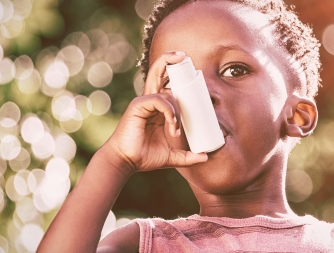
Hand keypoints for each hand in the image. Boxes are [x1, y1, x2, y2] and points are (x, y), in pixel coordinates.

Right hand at [103, 51, 207, 174]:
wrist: (127, 162)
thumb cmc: (145, 156)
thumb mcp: (172, 156)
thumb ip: (188, 156)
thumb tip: (206, 157)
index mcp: (158, 107)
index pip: (169, 85)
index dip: (179, 78)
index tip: (194, 76)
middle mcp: (150, 100)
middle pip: (158, 72)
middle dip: (169, 60)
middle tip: (183, 57)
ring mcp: (143, 102)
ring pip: (163, 88)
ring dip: (176, 109)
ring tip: (175, 130)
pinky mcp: (138, 106)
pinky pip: (158, 100)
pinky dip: (169, 111)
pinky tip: (172, 125)